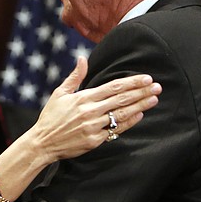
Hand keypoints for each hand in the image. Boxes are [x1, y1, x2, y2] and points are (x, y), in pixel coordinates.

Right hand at [33, 56, 161, 160]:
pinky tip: (140, 115)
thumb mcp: (60, 93)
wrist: (43, 142)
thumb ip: (75, 77)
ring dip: (140, 106)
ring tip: (153, 99)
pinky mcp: (95, 141)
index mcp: (83, 98)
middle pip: (121, 99)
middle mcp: (90, 111)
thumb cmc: (51, 117)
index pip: (113, 87)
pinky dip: (129, 122)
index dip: (131, 82)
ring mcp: (94, 127)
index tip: (146, 78)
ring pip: (122, 114)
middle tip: (157, 86)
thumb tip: (82, 59)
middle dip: (141, 92)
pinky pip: (116, 130)